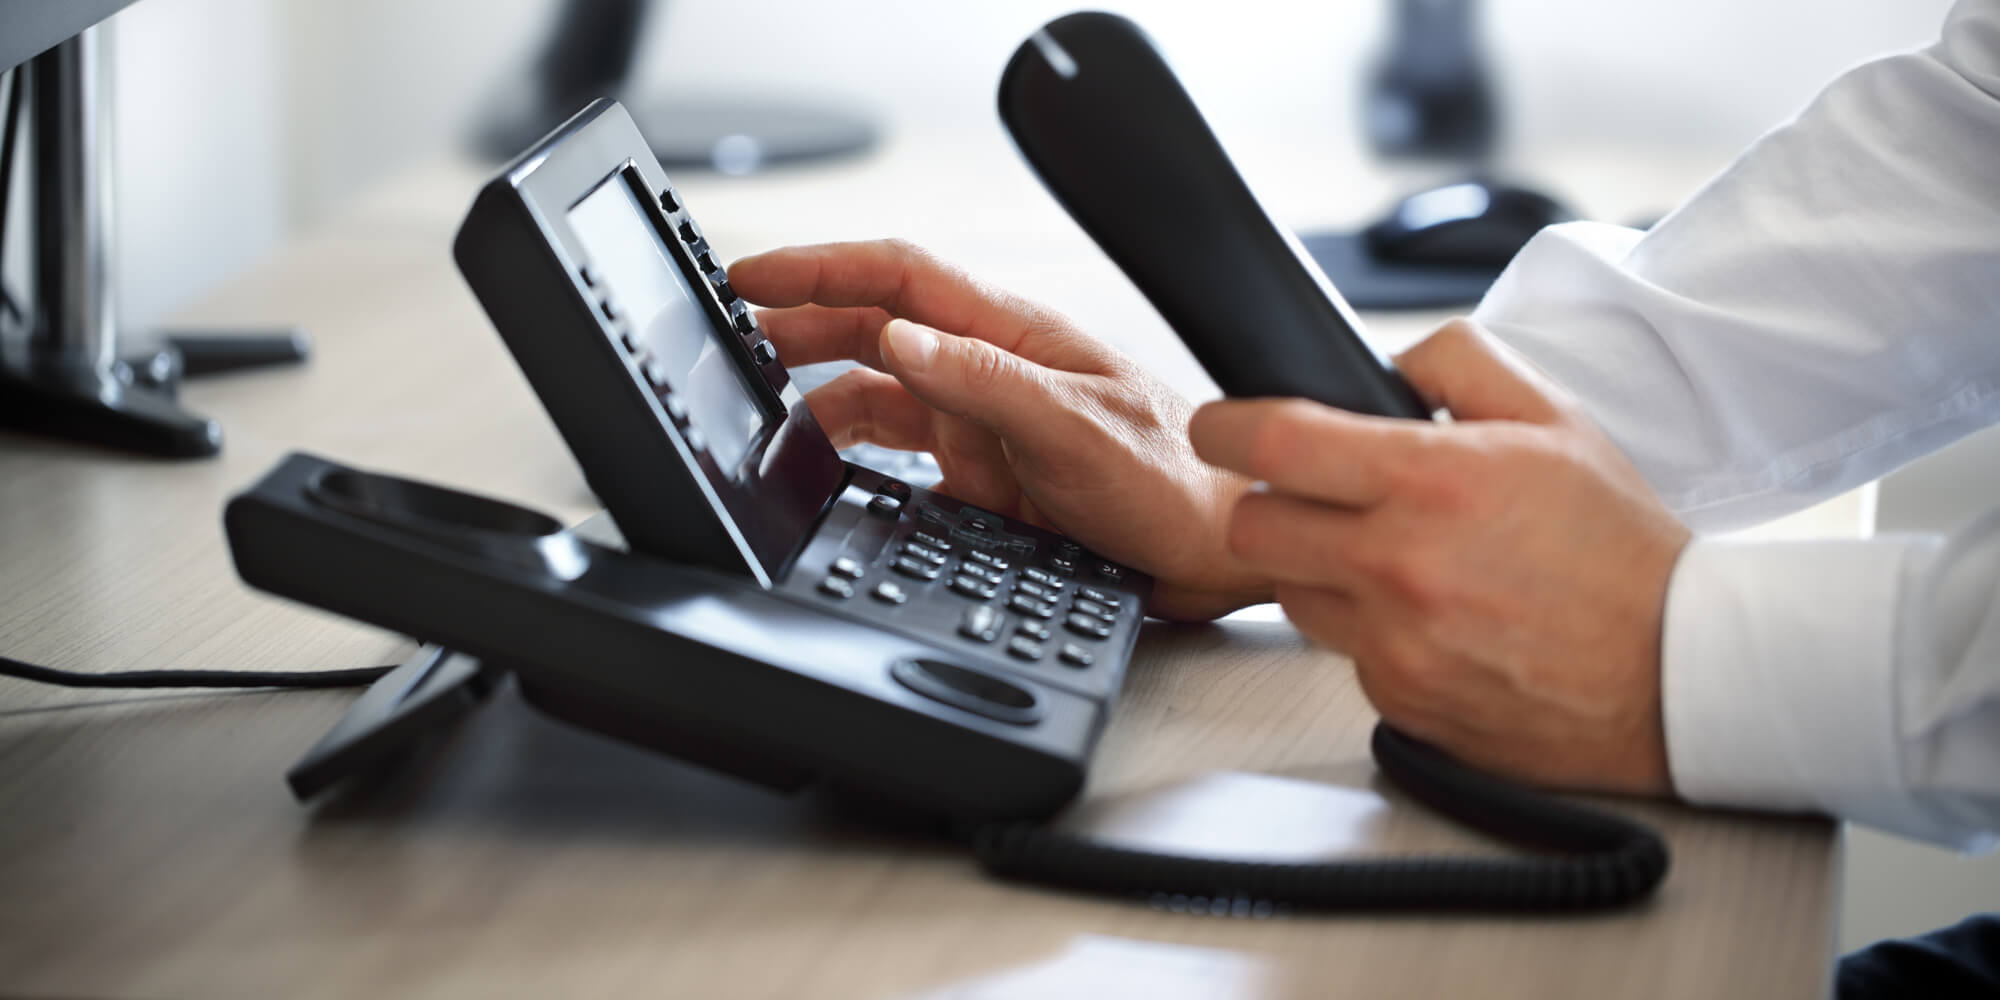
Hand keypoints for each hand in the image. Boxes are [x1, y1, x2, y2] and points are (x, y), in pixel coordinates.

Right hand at [728, 239, 1271, 620]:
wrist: (1216, 552)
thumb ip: (984, 382)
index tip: (751, 274)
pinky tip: (819, 466)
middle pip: (872, 326)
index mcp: (1012, 335)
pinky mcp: (983, 479)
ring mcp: (983, 424)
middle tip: (730, 337)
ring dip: (816, 392)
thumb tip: (898, 336)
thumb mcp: (1076, 426)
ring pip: (876, 391)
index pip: (899, 276)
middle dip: (797, 324)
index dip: (821, 267)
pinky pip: (897, 455)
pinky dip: (850, 454)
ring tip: (758, 403)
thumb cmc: (1173, 480)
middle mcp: (990, 372)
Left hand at [1188, 320, 1689, 795]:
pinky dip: (1372, 634)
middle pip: (1251, 529)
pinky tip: (1434, 620)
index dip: (1225, 427)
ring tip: (1394, 562)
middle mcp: (1401, 567)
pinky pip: (1345, 654)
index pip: (1273, 445)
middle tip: (1315, 499)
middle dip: (1270, 505)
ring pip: (1293, 594)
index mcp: (1433, 482)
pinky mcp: (1400, 702)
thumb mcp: (1554, 418)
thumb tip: (1385, 362)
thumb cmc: (1619, 550)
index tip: (1220, 426)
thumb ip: (1458, 363)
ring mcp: (1395, 643)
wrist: (1677, 671)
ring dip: (1321, 571)